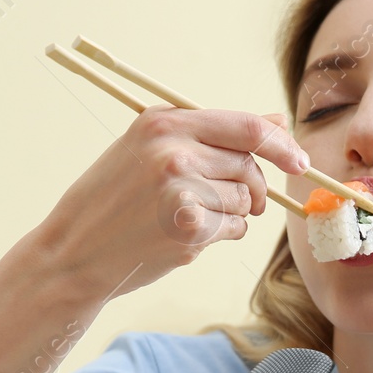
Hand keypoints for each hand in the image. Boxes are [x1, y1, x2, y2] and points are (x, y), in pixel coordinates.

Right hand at [38, 107, 308, 302]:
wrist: (74, 252)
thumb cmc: (114, 197)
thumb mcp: (150, 148)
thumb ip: (213, 132)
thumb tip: (278, 121)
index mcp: (165, 123)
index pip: (248, 127)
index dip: (282, 144)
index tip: (298, 160)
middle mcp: (174, 153)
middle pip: (250, 165)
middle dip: (255, 185)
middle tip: (242, 199)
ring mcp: (182, 193)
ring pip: (246, 199)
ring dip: (235, 212)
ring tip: (194, 215)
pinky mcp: (188, 230)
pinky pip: (234, 228)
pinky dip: (223, 233)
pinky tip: (187, 234)